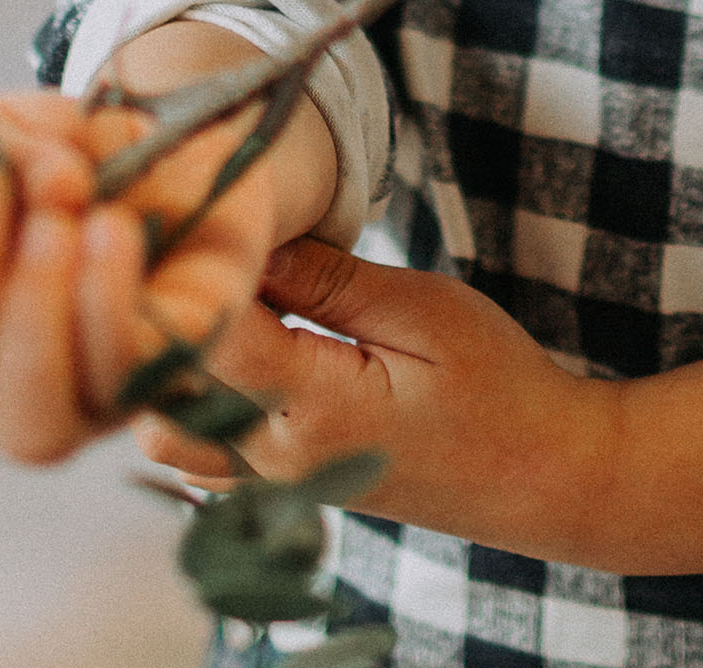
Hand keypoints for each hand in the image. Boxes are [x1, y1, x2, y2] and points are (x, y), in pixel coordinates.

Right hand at [0, 76, 297, 465]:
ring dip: (30, 317)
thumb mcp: (10, 127)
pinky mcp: (158, 380)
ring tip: (52, 221)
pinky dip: (106, 300)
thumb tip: (16, 172)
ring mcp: (78, 405)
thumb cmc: (66, 158)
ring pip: (30, 426)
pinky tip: (109, 229)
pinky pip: (123, 376)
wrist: (185, 154)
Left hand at [132, 238, 615, 555]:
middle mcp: (278, 461)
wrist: (539, 477)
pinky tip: (233, 346)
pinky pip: (198, 453)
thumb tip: (253, 240)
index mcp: (315, 410)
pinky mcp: (279, 491)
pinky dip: (191, 400)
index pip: (206, 336)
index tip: (188, 211)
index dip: (188, 270)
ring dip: (172, 362)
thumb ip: (330, 281)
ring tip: (214, 293)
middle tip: (195, 243)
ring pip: (168, 431)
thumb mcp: (425, 310)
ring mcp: (274, 486)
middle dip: (165, 314)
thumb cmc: (497, 385)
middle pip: (163, 390)